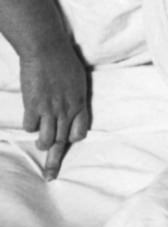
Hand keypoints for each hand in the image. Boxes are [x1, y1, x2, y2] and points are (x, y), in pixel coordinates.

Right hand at [20, 43, 89, 180]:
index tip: (68, 144)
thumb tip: (72, 106)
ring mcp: (50, 109)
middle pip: (63, 142)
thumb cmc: (64, 61)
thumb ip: (75, 97)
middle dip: (55, 161)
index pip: (80, 132)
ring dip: (42, 143)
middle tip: (50, 175)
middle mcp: (66, 111)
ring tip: (40, 143)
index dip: (73, 140)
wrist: (47, 50)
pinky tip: (29, 123)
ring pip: (47, 139)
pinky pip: (30, 125)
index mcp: (79, 105)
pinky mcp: (33, 105)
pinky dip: (29, 126)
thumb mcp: (78, 81)